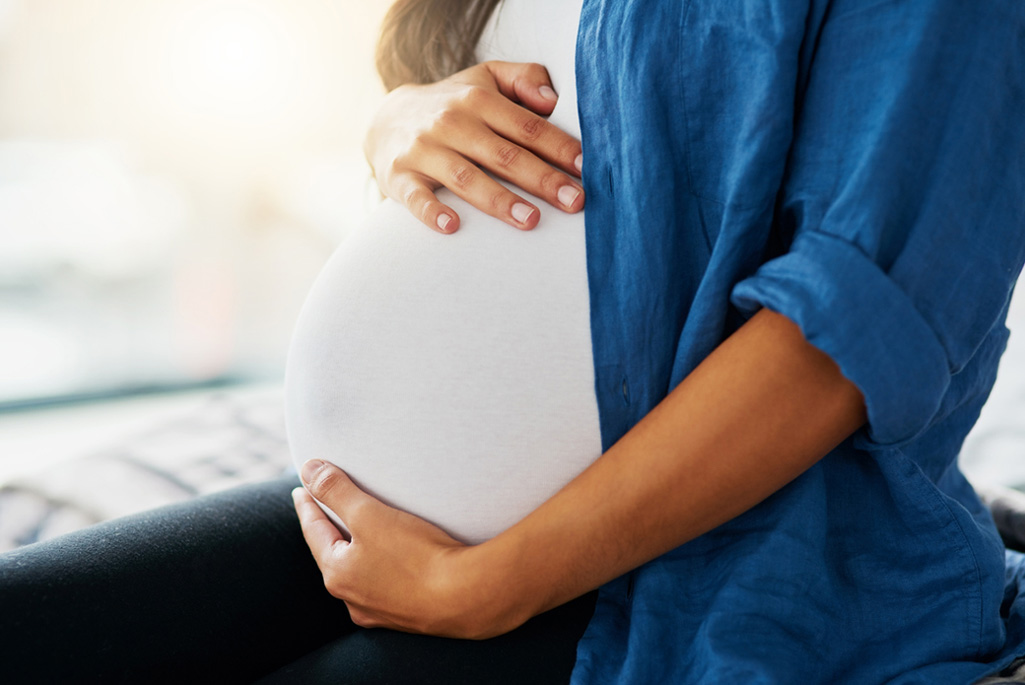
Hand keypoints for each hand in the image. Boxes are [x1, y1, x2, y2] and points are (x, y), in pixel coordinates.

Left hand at [294, 459, 526, 638]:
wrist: (467, 598)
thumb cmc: (416, 555)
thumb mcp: (369, 515)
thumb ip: (335, 490)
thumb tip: (307, 470)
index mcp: (337, 573)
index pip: (314, 530)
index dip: (308, 505)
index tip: (301, 489)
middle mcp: (352, 598)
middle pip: (334, 554)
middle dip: (330, 530)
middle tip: (326, 510)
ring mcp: (380, 612)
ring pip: (360, 574)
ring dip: (357, 553)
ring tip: (361, 535)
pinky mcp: (409, 616)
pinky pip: (386, 586)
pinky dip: (383, 569)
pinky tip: (394, 565)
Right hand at [364, 60, 584, 233]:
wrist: (387, 119)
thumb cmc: (453, 105)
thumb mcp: (485, 79)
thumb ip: (523, 79)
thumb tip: (553, 99)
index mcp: (478, 99)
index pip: (527, 126)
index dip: (558, 146)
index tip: (585, 168)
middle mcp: (452, 122)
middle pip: (504, 154)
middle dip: (542, 179)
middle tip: (574, 202)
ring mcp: (424, 150)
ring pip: (467, 178)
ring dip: (500, 201)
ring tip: (531, 221)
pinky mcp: (399, 176)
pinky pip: (416, 197)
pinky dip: (432, 211)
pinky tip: (452, 226)